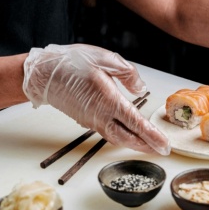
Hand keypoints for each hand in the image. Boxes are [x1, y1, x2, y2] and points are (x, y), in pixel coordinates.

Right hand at [22, 44, 170, 154]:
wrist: (44, 74)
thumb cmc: (72, 64)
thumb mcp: (105, 59)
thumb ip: (128, 73)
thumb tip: (140, 89)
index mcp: (109, 101)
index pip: (136, 123)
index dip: (152, 136)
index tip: (164, 145)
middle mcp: (100, 116)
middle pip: (128, 138)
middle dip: (146, 146)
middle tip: (161, 151)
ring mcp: (92, 121)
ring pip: (117, 138)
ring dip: (134, 143)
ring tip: (148, 145)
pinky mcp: (86, 120)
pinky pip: (107, 133)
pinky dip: (121, 137)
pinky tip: (127, 134)